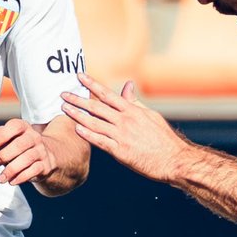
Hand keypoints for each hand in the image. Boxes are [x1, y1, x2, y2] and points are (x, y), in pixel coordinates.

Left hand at [0, 118, 58, 184]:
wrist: (46, 156)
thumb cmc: (22, 147)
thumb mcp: (11, 138)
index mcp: (24, 128)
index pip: (15, 126)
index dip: (2, 135)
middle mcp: (34, 138)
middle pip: (20, 144)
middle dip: (4, 155)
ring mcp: (41, 151)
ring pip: (27, 158)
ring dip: (11, 169)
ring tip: (1, 177)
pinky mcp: (45, 165)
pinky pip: (34, 170)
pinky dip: (21, 177)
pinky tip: (12, 181)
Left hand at [61, 74, 186, 183]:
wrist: (173, 159)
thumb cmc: (163, 139)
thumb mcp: (150, 116)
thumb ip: (135, 102)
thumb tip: (127, 86)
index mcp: (132, 110)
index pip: (107, 94)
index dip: (92, 84)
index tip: (79, 76)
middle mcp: (125, 120)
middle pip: (96, 107)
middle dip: (78, 99)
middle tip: (62, 93)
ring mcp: (122, 135)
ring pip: (94, 122)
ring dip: (77, 115)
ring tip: (63, 108)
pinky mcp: (120, 151)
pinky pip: (100, 141)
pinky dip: (87, 135)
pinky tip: (76, 129)